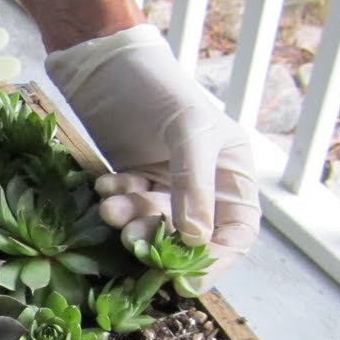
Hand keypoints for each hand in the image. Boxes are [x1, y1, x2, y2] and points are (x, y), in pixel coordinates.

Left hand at [45, 24, 260, 279]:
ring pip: (153, 225)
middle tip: (130, 235)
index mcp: (232, 175)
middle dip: (159, 238)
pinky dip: (117, 202)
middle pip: (189, 237)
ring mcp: (166, 186)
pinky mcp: (132, 182)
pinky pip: (128, 209)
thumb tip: (195, 238)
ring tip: (111, 204)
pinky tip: (104, 183)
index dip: (215, 261)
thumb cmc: (159, 87)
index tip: (184, 278)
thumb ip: (194, 183)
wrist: (106, 62)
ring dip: (131, 221)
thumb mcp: (188, 129)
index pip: (236, 234)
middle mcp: (203, 186)